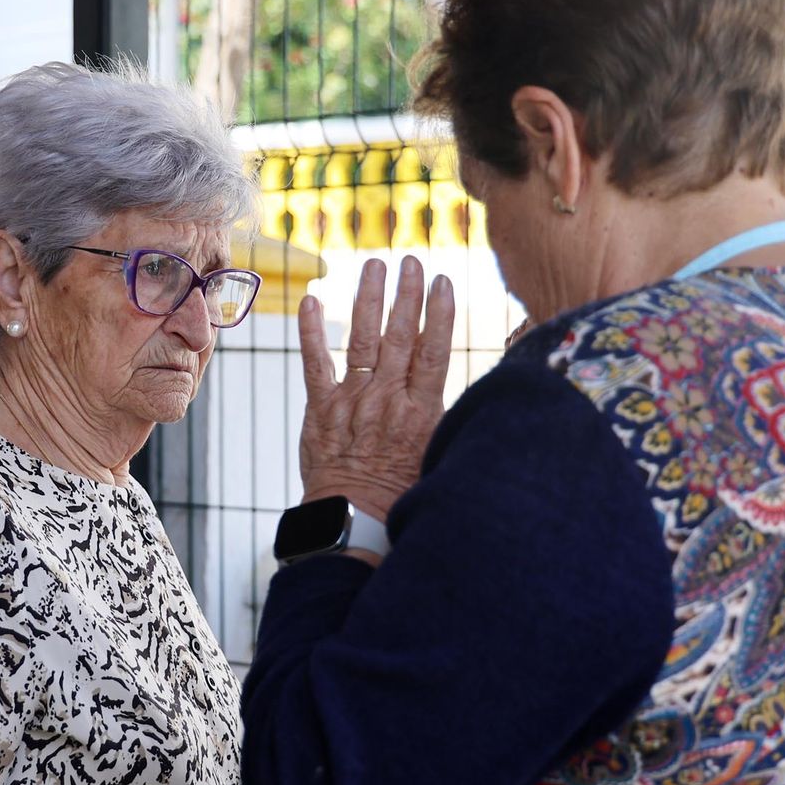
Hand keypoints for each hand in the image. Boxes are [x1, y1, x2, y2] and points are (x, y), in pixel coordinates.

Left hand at [297, 257, 455, 520]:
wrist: (353, 524)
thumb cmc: (401, 498)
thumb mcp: (438, 458)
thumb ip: (445, 420)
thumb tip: (473, 396)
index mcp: (421, 412)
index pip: (434, 351)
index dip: (439, 313)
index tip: (443, 282)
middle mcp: (387, 400)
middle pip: (401, 336)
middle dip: (407, 294)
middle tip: (411, 260)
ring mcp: (352, 402)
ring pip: (363, 340)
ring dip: (369, 299)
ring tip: (373, 265)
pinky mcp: (320, 410)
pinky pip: (314, 363)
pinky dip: (311, 331)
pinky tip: (311, 300)